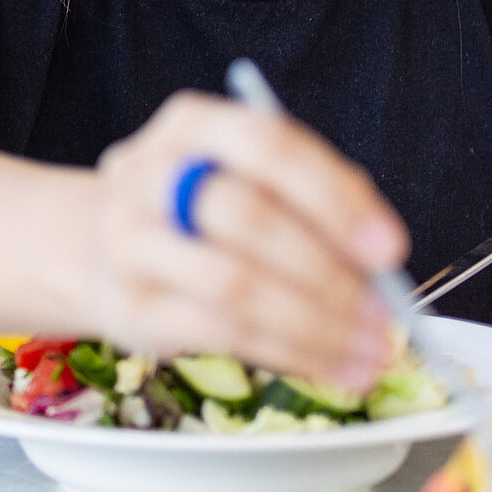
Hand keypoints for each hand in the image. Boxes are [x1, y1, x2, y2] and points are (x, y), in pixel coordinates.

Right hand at [87, 91, 406, 389]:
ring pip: (232, 283)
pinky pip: (219, 334)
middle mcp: (148, 174)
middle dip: (327, 272)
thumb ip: (312, 200)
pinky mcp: (128, 307)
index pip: (266, 145)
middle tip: (384, 316)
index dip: (332, 196)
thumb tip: (379, 258)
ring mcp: (129, 241)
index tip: (389, 249)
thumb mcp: (250, 179)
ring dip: (314, 324)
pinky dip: (286, 354)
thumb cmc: (201, 212)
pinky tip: (327, 367)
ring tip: (367, 351)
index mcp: (192, 125)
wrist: (103, 248)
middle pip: (245, 215)